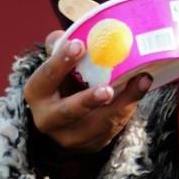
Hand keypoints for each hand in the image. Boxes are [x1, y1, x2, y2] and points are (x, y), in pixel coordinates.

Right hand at [24, 30, 153, 153]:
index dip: (60, 62)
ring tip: (141, 81)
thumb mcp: (57, 65)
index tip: (79, 46)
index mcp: (37, 93)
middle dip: (88, 100)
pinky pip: (113, 127)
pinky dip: (130, 107)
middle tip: (108, 89)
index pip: (46, 77)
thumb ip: (60, 46)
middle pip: (68, 111)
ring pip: (99, 123)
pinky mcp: (93, 144)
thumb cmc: (63, 81)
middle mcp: (49, 119)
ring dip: (122, 103)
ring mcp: (71, 136)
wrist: (66, 119)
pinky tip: (142, 88)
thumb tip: (73, 35)